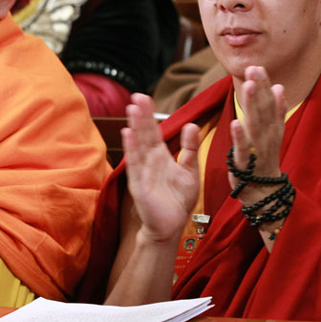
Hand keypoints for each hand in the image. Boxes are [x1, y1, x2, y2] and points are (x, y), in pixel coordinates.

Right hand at [122, 93, 200, 243]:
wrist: (171, 226)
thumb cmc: (177, 200)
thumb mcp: (189, 170)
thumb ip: (190, 149)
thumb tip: (192, 124)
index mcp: (160, 156)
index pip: (153, 132)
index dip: (149, 115)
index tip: (145, 97)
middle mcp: (149, 161)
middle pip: (144, 134)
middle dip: (141, 115)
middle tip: (138, 95)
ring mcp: (142, 172)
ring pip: (138, 146)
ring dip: (135, 127)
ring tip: (132, 109)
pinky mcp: (139, 186)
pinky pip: (135, 166)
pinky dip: (132, 150)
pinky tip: (128, 135)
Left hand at [228, 66, 286, 207]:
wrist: (264, 193)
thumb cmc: (263, 159)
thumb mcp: (271, 133)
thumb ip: (273, 111)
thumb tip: (278, 87)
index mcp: (273, 128)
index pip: (270, 103)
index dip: (265, 85)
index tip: (259, 66)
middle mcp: (268, 137)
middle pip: (264, 110)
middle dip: (259, 89)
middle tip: (254, 68)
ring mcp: (257, 151)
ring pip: (256, 125)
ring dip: (253, 105)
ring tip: (249, 86)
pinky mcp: (245, 164)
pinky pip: (242, 149)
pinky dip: (240, 136)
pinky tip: (236, 122)